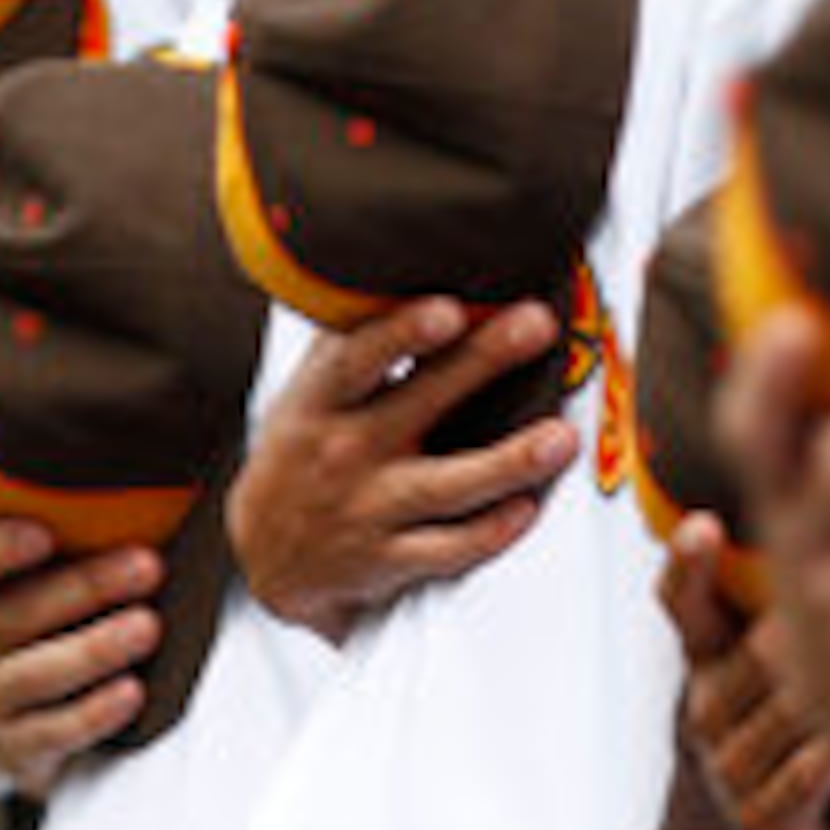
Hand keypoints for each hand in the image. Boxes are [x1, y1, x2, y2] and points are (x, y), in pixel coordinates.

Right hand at [0, 518, 161, 797]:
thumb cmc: (32, 622)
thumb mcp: (28, 580)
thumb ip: (69, 538)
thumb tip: (156, 496)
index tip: (45, 533)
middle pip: (17, 613)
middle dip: (88, 587)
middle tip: (149, 565)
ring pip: (37, 673)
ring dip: (97, 647)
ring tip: (148, 626)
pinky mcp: (9, 747)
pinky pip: (54, 731)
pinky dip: (94, 712)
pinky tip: (132, 691)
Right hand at [226, 298, 574, 644]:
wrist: (269, 555)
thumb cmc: (303, 450)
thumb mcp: (308, 391)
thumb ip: (354, 338)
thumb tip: (413, 268)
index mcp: (320, 401)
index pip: (357, 358)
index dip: (402, 333)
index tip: (448, 309)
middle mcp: (344, 452)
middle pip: (418, 404)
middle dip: (480, 362)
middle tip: (535, 325)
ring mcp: (368, 510)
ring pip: (445, 487)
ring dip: (508, 462)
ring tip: (560, 437)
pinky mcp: (390, 561)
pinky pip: (447, 550)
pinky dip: (489, 532)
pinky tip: (527, 507)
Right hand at [656, 517, 829, 829]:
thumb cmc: (814, 722)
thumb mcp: (796, 646)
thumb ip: (796, 588)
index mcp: (710, 656)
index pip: (684, 601)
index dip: (690, 565)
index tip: (706, 526)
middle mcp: (708, 708)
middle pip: (765, 654)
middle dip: (821, 643)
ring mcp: (728, 767)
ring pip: (793, 715)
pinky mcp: (759, 821)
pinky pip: (807, 776)